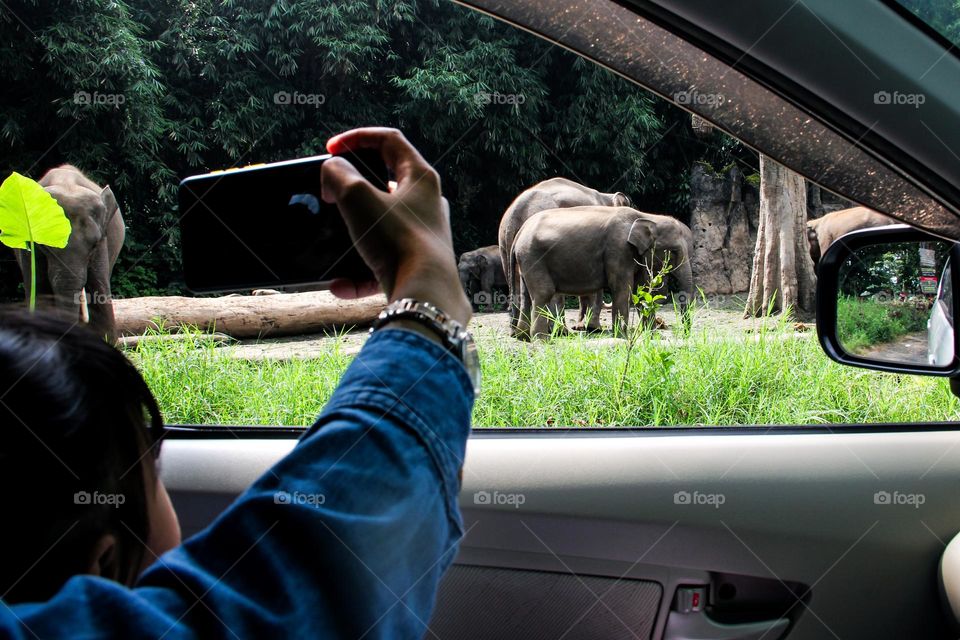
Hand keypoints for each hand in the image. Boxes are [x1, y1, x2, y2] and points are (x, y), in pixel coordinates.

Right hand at [321, 128, 470, 326]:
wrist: (424, 294)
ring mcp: (421, 235)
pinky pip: (380, 264)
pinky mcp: (414, 263)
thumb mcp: (357, 197)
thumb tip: (333, 173)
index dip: (357, 137)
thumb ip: (338, 175)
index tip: (331, 148)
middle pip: (384, 184)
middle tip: (331, 195)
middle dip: (352, 190)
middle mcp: (426, 203)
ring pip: (379, 227)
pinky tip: (341, 286)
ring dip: (352, 234)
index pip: (389, 140)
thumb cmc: (398, 240)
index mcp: (420, 177)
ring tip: (335, 243)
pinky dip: (359, 274)